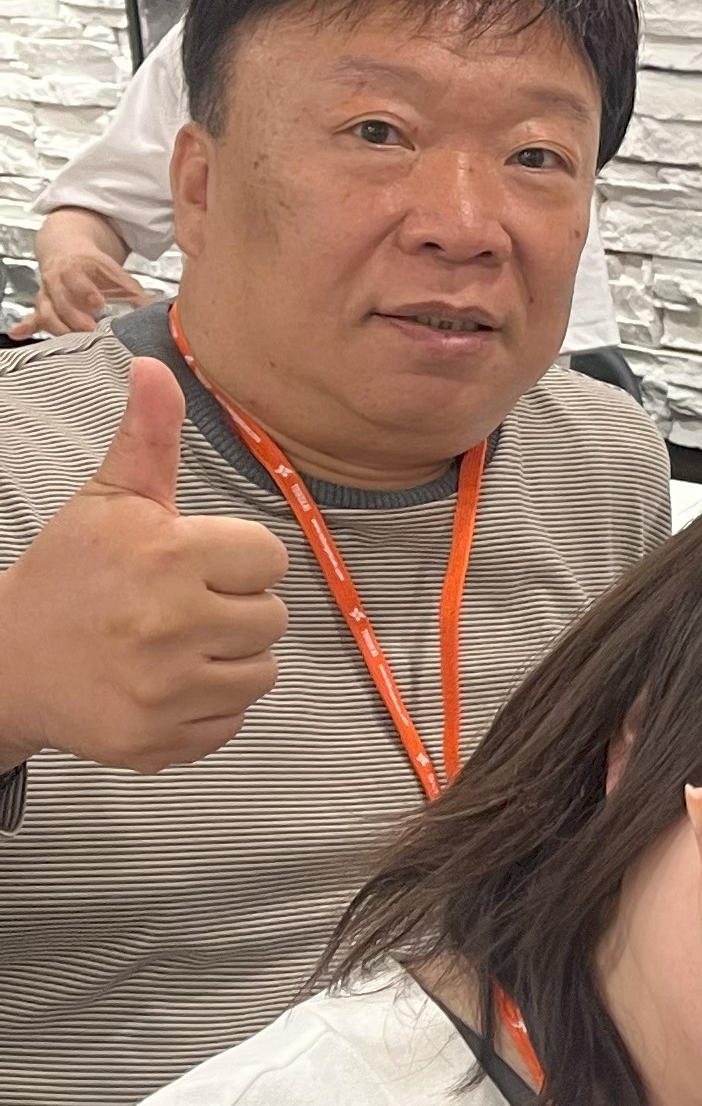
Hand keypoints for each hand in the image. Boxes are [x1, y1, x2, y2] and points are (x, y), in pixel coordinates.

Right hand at [0, 359, 288, 771]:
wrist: (8, 661)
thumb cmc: (69, 574)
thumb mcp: (106, 500)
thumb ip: (147, 436)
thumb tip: (155, 365)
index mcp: (168, 556)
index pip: (268, 558)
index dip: (235, 558)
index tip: (192, 562)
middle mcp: (171, 625)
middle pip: (271, 618)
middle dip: (234, 609)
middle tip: (179, 606)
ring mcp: (165, 690)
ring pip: (260, 674)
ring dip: (228, 660)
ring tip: (175, 645)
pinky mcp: (159, 740)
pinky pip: (231, 723)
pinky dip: (206, 708)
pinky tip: (165, 685)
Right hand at [33, 212, 148, 332]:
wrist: (65, 250)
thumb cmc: (93, 267)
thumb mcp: (113, 272)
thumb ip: (132, 291)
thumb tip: (154, 306)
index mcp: (77, 267)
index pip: (78, 278)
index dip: (86, 290)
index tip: (98, 302)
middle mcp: (57, 280)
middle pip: (60, 298)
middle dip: (73, 315)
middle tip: (89, 329)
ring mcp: (47, 293)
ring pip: (45, 310)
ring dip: (56, 325)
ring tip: (69, 339)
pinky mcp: (42, 306)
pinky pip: (31, 317)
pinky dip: (24, 326)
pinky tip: (17, 332)